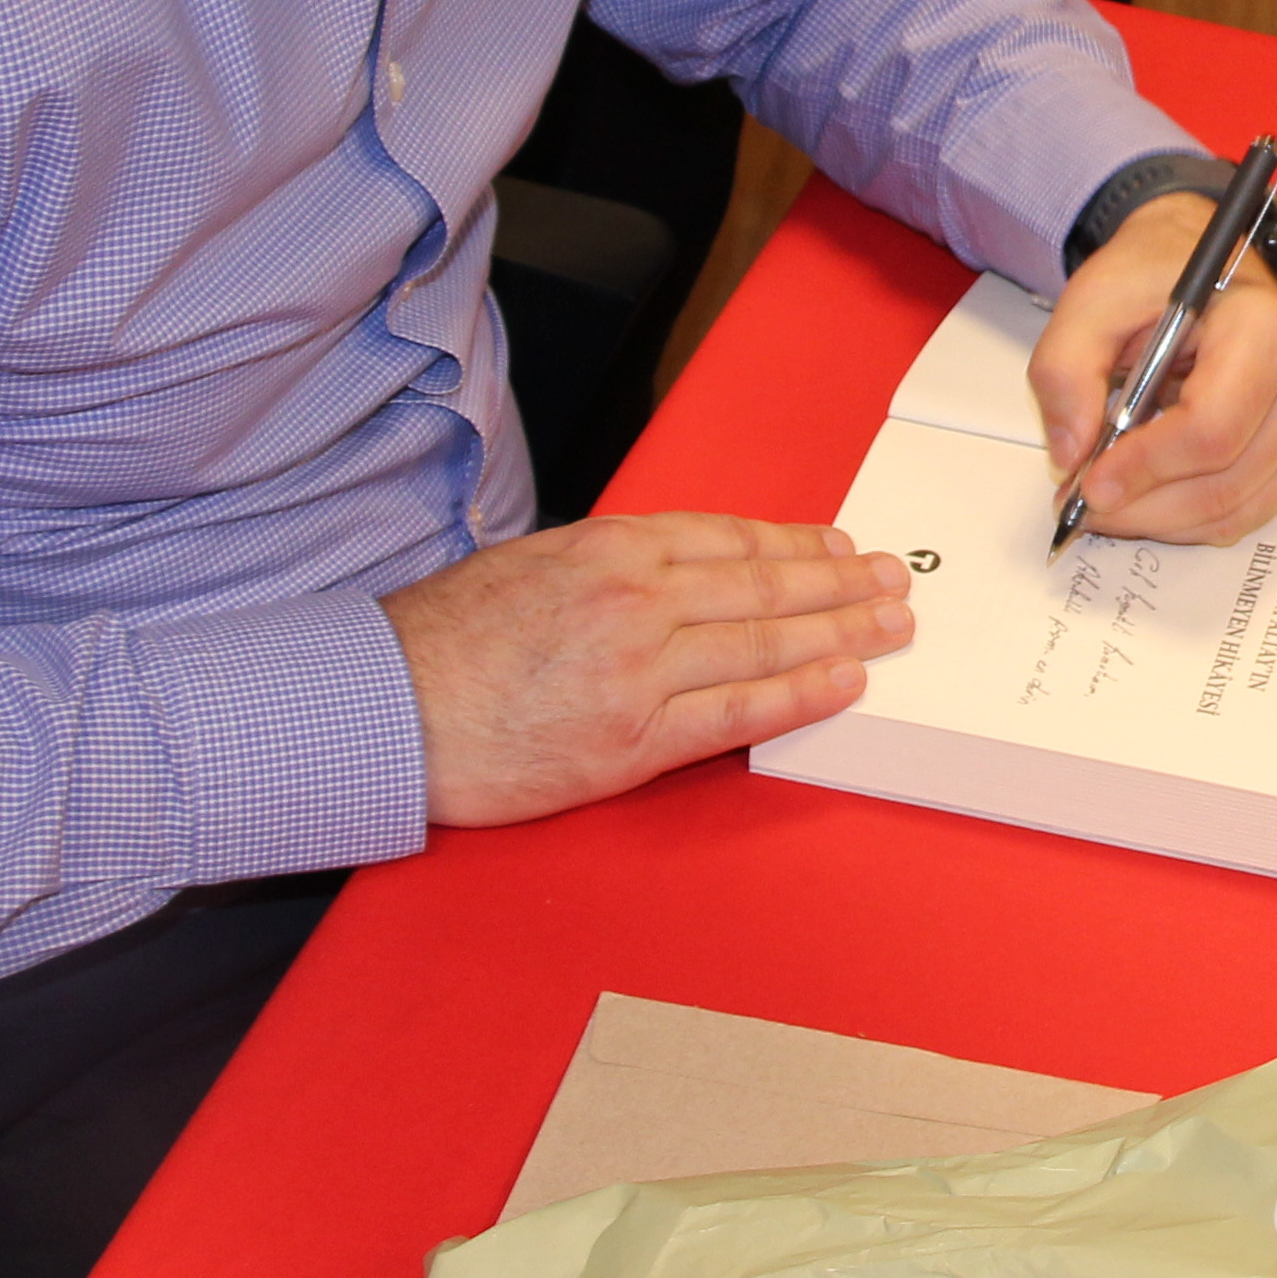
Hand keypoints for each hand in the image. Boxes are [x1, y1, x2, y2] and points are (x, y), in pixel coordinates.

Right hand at [385, 512, 913, 826]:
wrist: (382, 708)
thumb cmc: (439, 642)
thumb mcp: (526, 565)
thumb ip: (602, 565)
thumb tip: (667, 571)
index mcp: (608, 548)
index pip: (728, 538)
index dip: (795, 542)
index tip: (838, 544)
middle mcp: (635, 597)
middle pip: (765, 584)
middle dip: (840, 582)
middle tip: (894, 581)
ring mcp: (640, 667)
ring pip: (767, 641)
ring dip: (843, 630)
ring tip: (892, 626)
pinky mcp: (633, 739)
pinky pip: (739, 714)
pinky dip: (801, 694)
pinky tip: (846, 681)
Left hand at [1029, 193, 1276, 541]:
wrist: (1207, 268)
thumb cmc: (1160, 277)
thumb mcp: (1093, 300)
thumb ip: (1066, 369)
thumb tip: (1072, 451)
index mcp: (1265, 330)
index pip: (1211, 429)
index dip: (1146, 468)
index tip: (1091, 485)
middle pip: (1225, 482)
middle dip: (1145, 506)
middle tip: (1083, 504)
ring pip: (1237, 510)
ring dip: (1163, 520)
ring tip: (1111, 500)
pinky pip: (1249, 510)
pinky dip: (1193, 518)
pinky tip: (1154, 491)